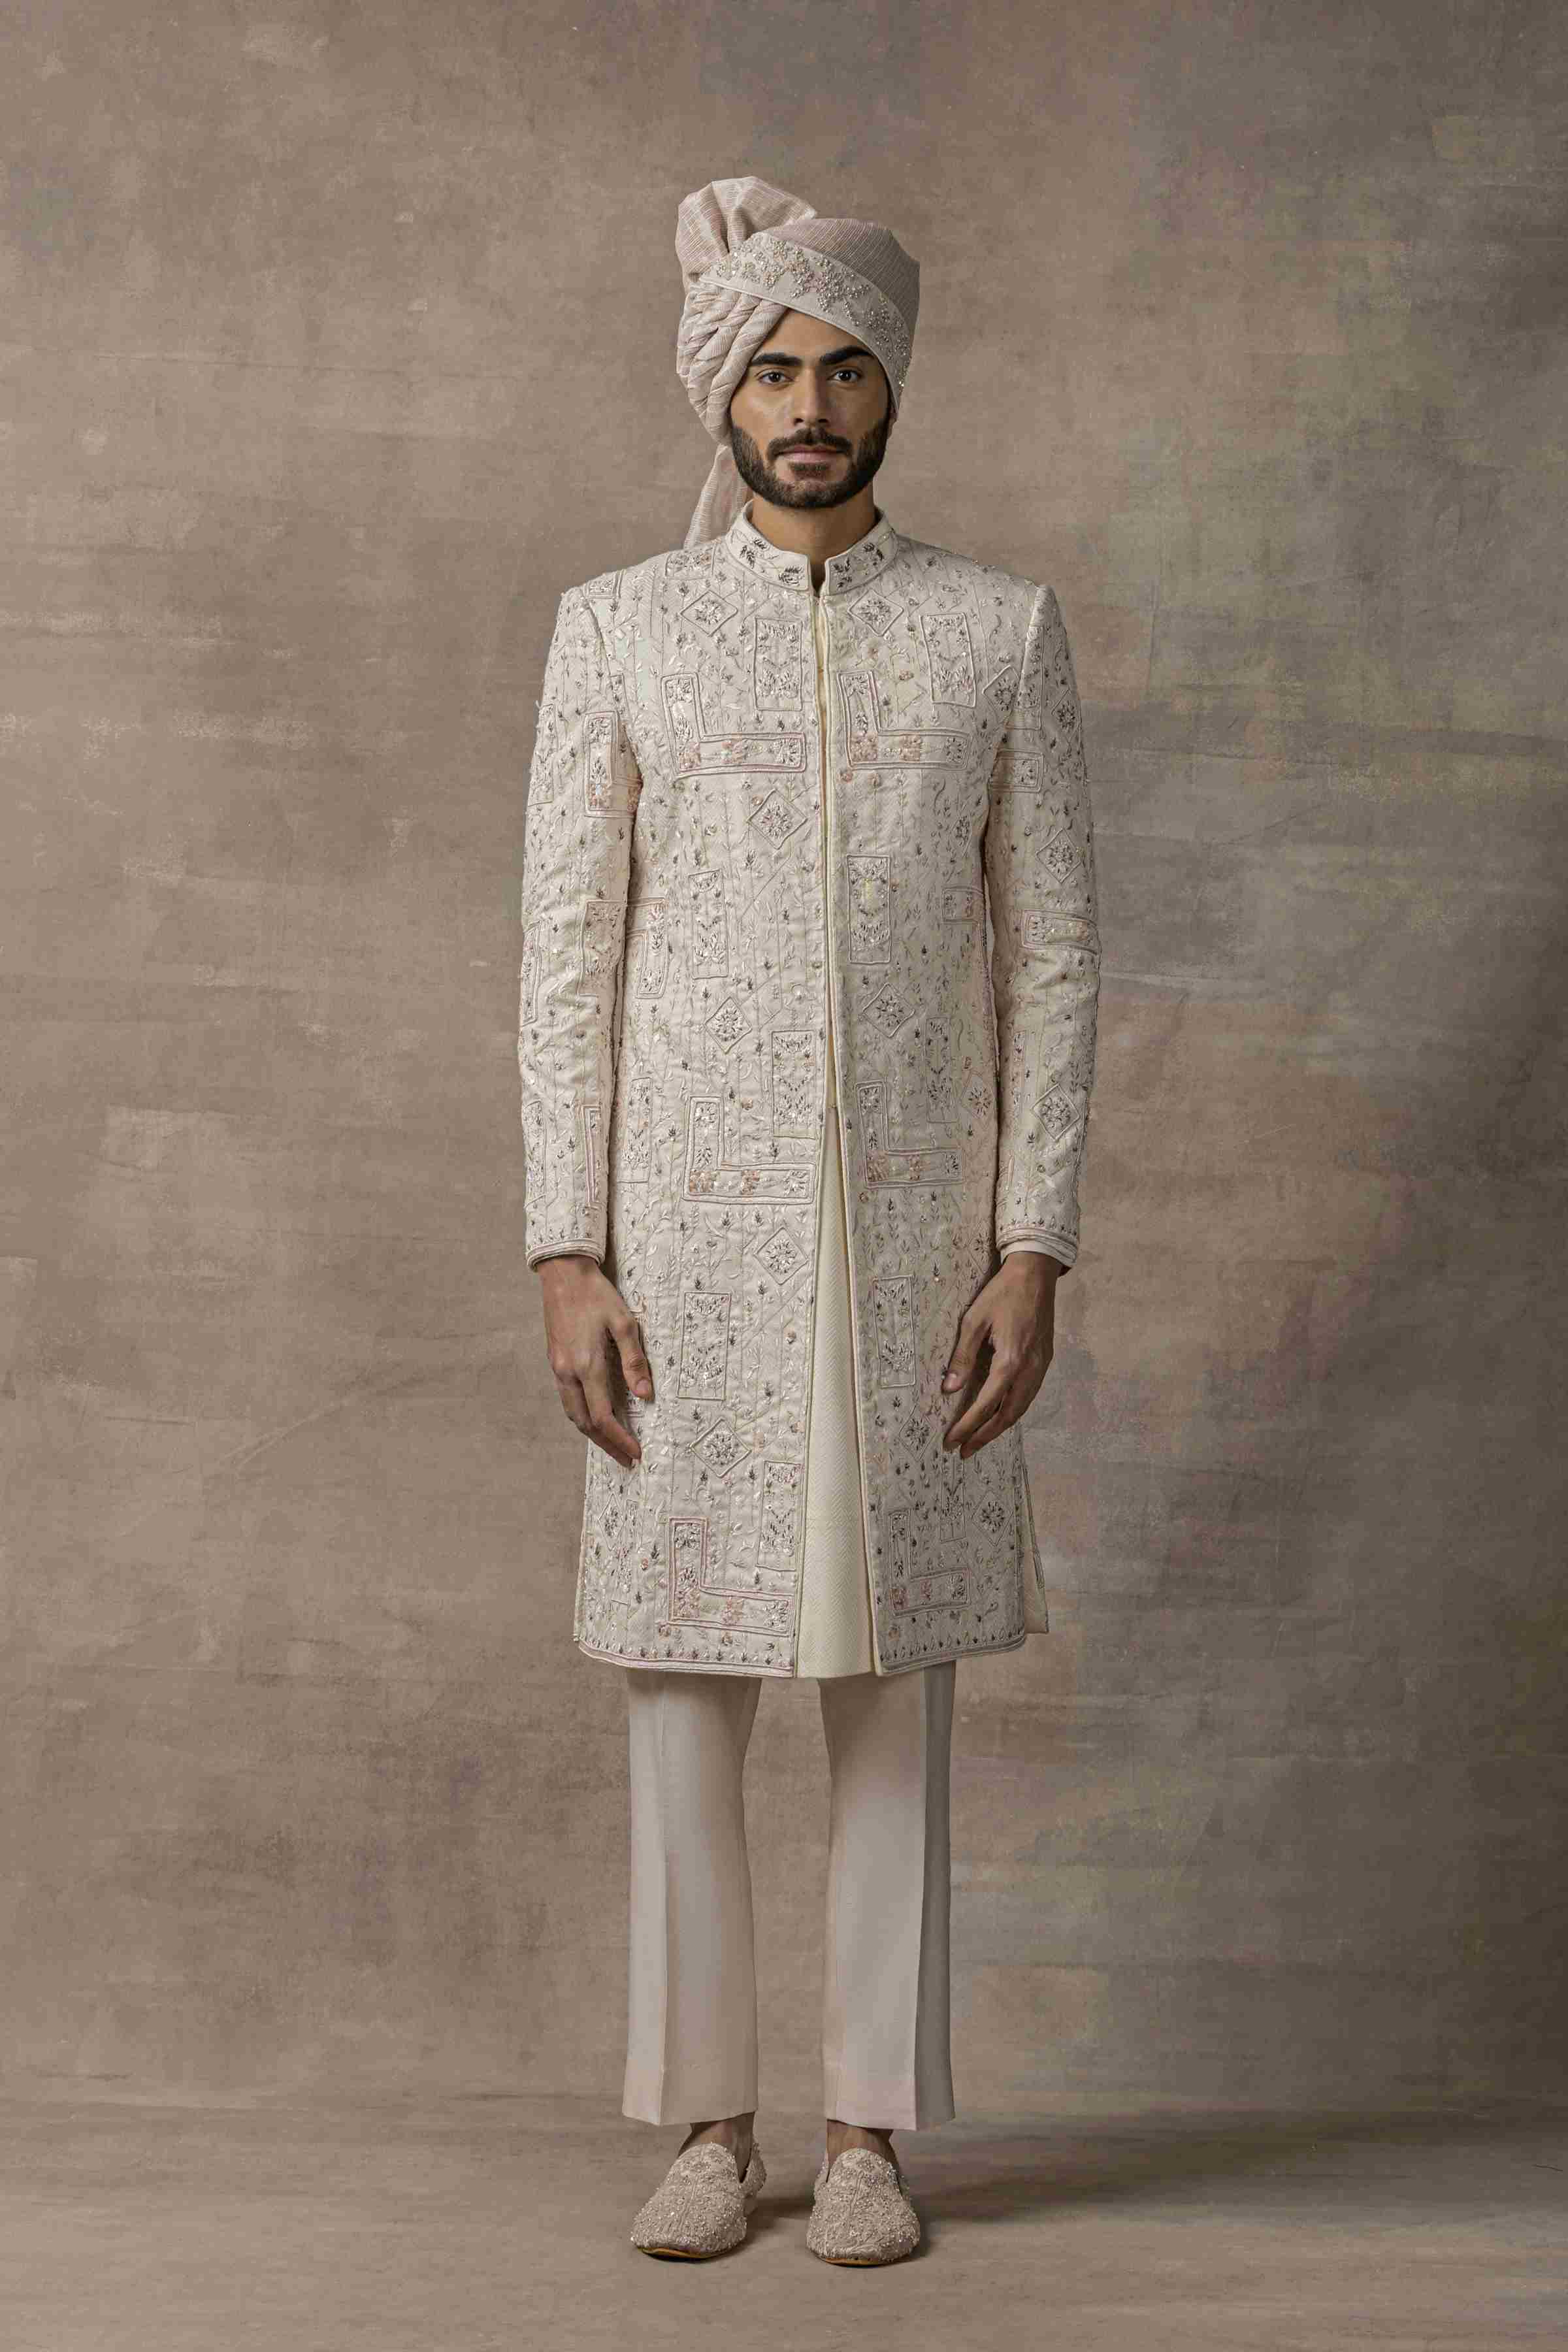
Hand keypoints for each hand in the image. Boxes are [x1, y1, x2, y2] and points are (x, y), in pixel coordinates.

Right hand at [536, 1257, 653, 1469]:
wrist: (563, 1274)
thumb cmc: (596, 1295)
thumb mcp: (624, 1323)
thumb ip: (635, 1361)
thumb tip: (645, 1396)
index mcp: (587, 1365)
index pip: (603, 1416)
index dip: (619, 1439)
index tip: (635, 1453)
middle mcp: (568, 1372)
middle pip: (584, 1423)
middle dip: (606, 1444)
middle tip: (625, 1459)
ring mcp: (558, 1368)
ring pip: (572, 1413)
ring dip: (592, 1433)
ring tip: (611, 1444)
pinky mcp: (554, 1361)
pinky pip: (567, 1399)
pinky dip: (581, 1415)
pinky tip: (594, 1416)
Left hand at [940, 1255, 1060, 1457]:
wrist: (1036, 1274)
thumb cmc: (1001, 1294)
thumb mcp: (973, 1321)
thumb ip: (962, 1357)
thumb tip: (949, 1389)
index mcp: (1011, 1361)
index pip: (986, 1404)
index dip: (967, 1426)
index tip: (951, 1441)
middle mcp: (1030, 1369)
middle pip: (1008, 1415)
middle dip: (985, 1436)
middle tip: (964, 1451)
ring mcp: (1041, 1366)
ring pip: (1021, 1408)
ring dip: (1000, 1427)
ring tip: (979, 1439)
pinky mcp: (1045, 1361)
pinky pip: (1029, 1395)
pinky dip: (1013, 1411)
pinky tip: (1001, 1414)